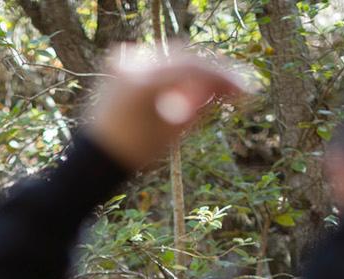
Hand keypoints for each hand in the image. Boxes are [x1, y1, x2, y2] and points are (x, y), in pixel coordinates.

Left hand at [84, 45, 247, 173]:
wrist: (97, 156)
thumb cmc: (135, 150)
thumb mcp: (174, 130)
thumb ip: (200, 104)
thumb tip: (225, 88)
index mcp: (146, 81)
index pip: (195, 68)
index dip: (225, 77)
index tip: (247, 90)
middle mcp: (134, 64)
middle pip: (186, 58)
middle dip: (212, 72)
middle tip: (235, 89)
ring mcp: (125, 61)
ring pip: (173, 57)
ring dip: (194, 72)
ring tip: (214, 92)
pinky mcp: (122, 65)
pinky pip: (157, 62)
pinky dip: (175, 72)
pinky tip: (190, 87)